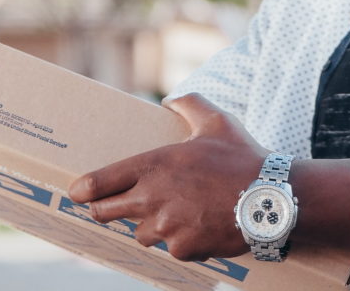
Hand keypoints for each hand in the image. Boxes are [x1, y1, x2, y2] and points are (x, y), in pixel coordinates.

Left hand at [68, 93, 266, 261]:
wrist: (271, 197)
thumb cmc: (242, 157)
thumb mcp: (215, 120)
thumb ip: (188, 104)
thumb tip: (170, 99)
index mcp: (154, 165)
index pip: (99, 182)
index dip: (82, 189)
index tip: (78, 192)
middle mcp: (153, 198)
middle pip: (105, 213)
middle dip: (105, 210)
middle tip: (112, 207)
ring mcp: (167, 227)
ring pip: (141, 233)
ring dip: (151, 226)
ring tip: (175, 214)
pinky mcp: (183, 249)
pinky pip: (172, 249)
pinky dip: (182, 241)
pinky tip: (201, 227)